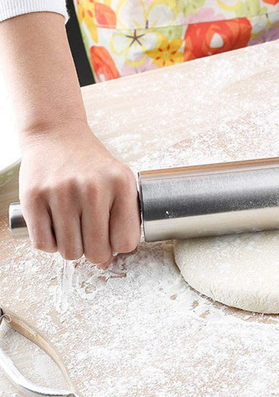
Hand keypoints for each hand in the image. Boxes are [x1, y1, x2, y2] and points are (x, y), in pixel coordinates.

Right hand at [19, 120, 140, 266]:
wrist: (57, 136)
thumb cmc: (92, 165)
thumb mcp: (119, 181)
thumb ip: (123, 218)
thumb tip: (109, 260)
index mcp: (121, 184)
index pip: (126, 241)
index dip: (119, 246)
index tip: (113, 238)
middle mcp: (93, 188)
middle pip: (98, 251)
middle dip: (96, 252)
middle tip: (92, 239)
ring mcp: (61, 192)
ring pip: (70, 252)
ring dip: (72, 248)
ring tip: (74, 231)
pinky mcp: (34, 197)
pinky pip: (43, 244)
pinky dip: (50, 243)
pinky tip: (56, 227)